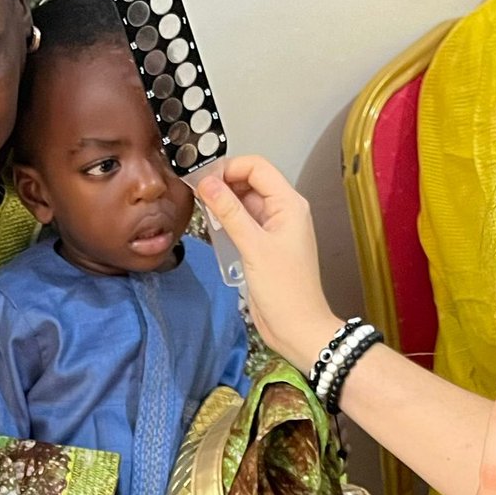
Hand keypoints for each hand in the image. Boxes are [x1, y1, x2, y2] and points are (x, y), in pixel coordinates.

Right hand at [196, 156, 340, 370]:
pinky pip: (243, 222)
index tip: (205, 181)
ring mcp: (273, 229)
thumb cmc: (286, 290)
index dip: (230, 168)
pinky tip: (214, 229)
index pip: (257, 167)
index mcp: (289, 205)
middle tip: (199, 196)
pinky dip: (228, 222)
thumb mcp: (253, 246)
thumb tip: (207, 183)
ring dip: (224, 204)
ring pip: (244, 202)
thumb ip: (229, 212)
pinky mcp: (263, 245)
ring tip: (205, 213)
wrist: (296, 326)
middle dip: (224, 184)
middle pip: (249, 182)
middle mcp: (283, 212)